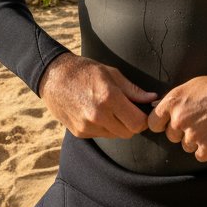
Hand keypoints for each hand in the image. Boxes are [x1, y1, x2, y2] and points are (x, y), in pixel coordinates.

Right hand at [38, 53, 157, 138]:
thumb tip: (152, 98)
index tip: (142, 111)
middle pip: (129, 132)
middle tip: (128, 110)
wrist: (53, 77)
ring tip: (111, 109)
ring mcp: (87, 126)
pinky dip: (105, 128)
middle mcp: (98, 115)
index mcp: (109, 98)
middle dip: (132, 123)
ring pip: (116, 136)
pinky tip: (97, 113)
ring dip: (118, 126)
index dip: (143, 119)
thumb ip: (133, 90)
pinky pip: (101, 135)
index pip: (138, 122)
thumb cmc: (84, 71)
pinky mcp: (80, 133)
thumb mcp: (111, 73)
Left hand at [147, 68, 206, 162]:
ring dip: (198, 140)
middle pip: (171, 136)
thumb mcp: (192, 86)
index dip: (162, 125)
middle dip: (183, 132)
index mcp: (173, 101)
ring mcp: (193, 134)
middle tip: (201, 121)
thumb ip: (175, 101)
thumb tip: (161, 109)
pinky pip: (200, 155)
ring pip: (186, 146)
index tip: (170, 124)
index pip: (154, 122)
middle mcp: (179, 118)